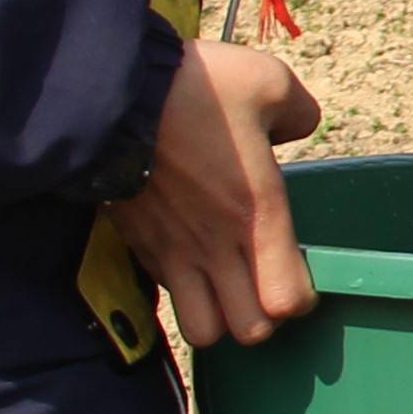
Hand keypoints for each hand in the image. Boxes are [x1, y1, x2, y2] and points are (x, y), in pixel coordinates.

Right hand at [123, 39, 321, 346]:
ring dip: (217, 316)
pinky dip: (182, 290)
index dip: (299, 297)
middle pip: (249, 331)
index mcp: (256, 214)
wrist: (113, 95)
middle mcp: (216, 245)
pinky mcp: (139, 245)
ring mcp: (173, 251)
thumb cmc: (194, 88)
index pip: (286, 300)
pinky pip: (167, 293)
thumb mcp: (267, 82)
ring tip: (225, 286)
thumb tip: (298, 125)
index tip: (298, 273)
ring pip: (202, 330)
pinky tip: (189, 257)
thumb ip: (297, 111)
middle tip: (263, 284)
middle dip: (261, 317)